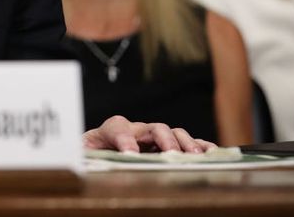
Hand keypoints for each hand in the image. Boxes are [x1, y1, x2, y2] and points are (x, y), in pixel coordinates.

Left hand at [83, 115, 216, 152]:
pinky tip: (210, 153)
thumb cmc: (89, 158)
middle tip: (171, 154)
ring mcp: (151, 137)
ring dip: (184, 142)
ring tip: (194, 155)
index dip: (124, 139)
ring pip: (171, 132)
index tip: (130, 154)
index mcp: (108, 132)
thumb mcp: (83, 159)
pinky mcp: (165, 145)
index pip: (116, 127)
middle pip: (151, 127)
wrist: (94, 156)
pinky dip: (199, 145)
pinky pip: (185, 142)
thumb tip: (88, 166)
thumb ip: (87, 159)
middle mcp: (133, 131)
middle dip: (162, 139)